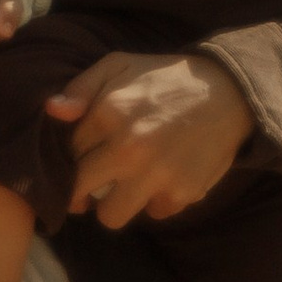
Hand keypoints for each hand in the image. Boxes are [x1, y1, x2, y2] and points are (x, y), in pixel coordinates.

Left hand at [47, 49, 250, 226]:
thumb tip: (52, 111)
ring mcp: (156, 175)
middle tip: (94, 181)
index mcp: (109, 112)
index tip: (86, 153)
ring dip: (116, 204)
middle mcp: (129, 148)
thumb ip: (81, 86)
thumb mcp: (119, 65)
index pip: (68, 153)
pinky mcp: (182, 193)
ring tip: (128, 185)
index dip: (74, 155)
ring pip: (111, 216)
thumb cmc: (165, 78)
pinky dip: (157, 200)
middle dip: (82, 190)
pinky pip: (154, 213)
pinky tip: (163, 178)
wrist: (229, 91)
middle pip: (79, 192)